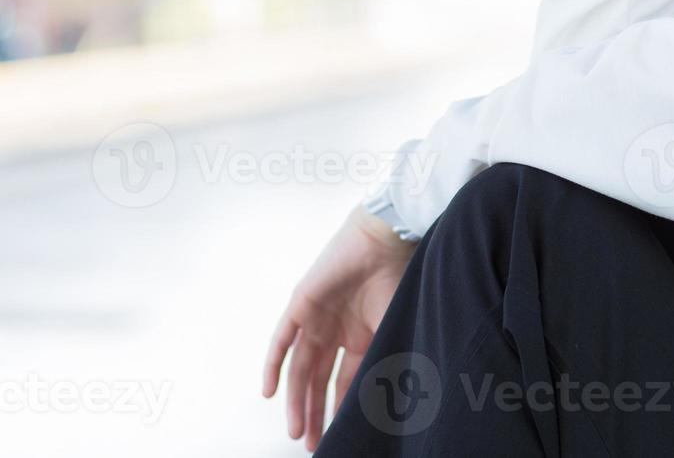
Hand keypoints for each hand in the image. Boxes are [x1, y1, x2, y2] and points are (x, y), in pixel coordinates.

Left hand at [262, 204, 416, 449]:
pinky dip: (273, 365)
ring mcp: (315, 319)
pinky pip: (281, 341)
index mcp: (361, 337)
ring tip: (296, 430)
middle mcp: (335, 332)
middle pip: (318, 381)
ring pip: (299, 368)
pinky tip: (269, 392)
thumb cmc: (401, 277)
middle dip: (314, 413)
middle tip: (310, 443)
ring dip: (296, 400)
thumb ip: (390, 360)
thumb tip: (397, 400)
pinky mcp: (300, 306)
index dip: (340, 409)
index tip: (338, 435)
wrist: (386, 239)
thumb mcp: (396, 327)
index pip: (344, 381)